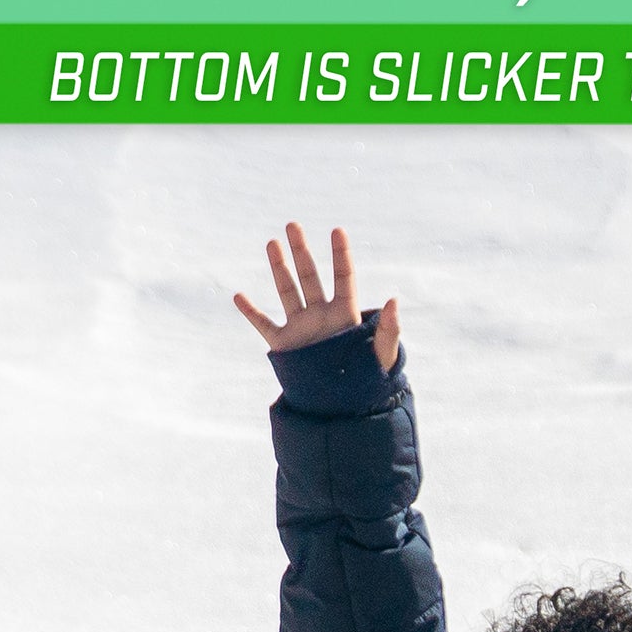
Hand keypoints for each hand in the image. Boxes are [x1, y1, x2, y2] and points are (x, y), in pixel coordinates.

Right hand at [234, 223, 399, 371]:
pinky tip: (237, 296)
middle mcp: (322, 315)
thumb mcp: (382, 355)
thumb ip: (389, 329)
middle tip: (293, 225)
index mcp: (346, 314)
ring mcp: (302, 328)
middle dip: (301, 251)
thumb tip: (394, 300)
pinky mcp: (285, 345)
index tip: (337, 231)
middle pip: (310, 276)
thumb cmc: (369, 379)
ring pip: (288, 291)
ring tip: (272, 243)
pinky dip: (250, 312)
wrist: (343, 405)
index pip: (344, 278)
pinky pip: (264, 325)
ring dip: (279, 268)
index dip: (341, 255)